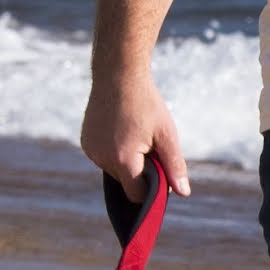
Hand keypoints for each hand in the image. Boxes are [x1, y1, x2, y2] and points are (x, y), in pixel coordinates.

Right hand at [82, 76, 180, 205]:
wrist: (118, 75)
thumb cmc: (147, 104)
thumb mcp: (167, 134)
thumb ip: (174, 166)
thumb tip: (183, 193)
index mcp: (123, 159)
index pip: (137, 194)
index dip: (152, 188)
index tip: (161, 170)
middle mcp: (102, 158)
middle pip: (126, 183)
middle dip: (140, 172)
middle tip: (150, 146)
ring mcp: (91, 151)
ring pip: (114, 171)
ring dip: (126, 162)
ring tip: (134, 135)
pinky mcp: (86, 143)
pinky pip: (103, 158)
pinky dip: (114, 153)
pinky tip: (121, 132)